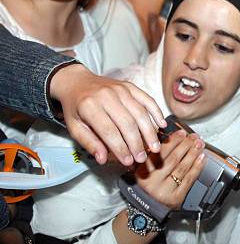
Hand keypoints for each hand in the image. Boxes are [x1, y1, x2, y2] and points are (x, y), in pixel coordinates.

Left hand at [49, 64, 165, 165]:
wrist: (77, 82)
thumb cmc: (76, 108)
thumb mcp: (74, 127)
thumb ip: (89, 143)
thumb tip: (102, 159)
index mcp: (90, 106)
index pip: (109, 131)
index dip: (120, 148)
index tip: (127, 162)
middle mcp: (107, 96)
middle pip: (127, 123)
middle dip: (136, 143)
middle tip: (142, 158)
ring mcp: (120, 89)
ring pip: (140, 113)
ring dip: (149, 132)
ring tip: (154, 147)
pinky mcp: (130, 86)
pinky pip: (147, 99)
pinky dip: (156, 112)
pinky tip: (162, 125)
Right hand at [135, 131, 205, 209]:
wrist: (147, 209)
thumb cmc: (147, 184)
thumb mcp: (142, 169)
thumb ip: (153, 154)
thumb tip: (174, 137)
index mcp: (141, 171)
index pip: (159, 152)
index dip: (173, 140)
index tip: (182, 133)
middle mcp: (152, 181)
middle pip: (173, 158)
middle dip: (186, 145)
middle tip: (194, 137)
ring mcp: (164, 190)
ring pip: (182, 167)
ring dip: (193, 153)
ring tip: (199, 144)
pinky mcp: (175, 197)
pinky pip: (188, 179)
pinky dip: (197, 167)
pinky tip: (202, 158)